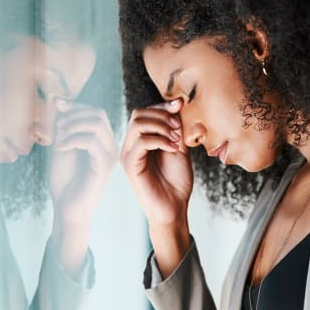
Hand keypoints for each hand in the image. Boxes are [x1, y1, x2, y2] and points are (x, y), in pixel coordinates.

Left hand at [48, 101, 117, 243]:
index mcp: (102, 140)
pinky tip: (61, 149)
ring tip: (58, 142)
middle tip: (57, 131)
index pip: (95, 111)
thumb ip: (62, 124)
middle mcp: (109, 145)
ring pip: (96, 124)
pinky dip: (72, 140)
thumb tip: (58, 99)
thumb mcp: (60, 144)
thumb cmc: (64, 179)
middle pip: (98, 114)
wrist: (67, 206)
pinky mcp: (103, 166)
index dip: (75, 106)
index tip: (57, 108)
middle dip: (74, 115)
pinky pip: (91, 141)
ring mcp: (109, 155)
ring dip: (71, 127)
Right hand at [120, 99, 192, 245]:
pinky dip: (160, 141)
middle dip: (161, 115)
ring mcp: (128, 155)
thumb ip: (177, 127)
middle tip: (178, 129)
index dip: (162, 106)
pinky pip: (141, 142)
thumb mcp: (180, 147)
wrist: (174, 208)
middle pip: (138, 114)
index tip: (180, 107)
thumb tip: (178, 101)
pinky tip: (173, 149)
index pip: (145, 111)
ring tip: (176, 140)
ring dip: (161, 127)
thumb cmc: (177, 181)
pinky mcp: (131, 166)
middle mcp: (131, 145)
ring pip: (137, 124)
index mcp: (141, 140)